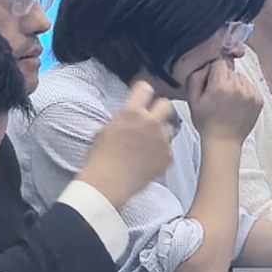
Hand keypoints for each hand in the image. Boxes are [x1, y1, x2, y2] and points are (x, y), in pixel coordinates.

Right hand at [82, 80, 182, 206]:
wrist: (108, 183)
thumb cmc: (101, 158)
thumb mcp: (106, 130)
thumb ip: (123, 119)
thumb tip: (129, 118)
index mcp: (132, 113)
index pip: (145, 88)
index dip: (143, 90)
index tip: (143, 94)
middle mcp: (151, 123)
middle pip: (166, 104)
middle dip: (160, 109)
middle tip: (153, 117)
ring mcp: (162, 141)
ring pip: (170, 128)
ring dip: (162, 132)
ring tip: (150, 144)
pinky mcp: (168, 157)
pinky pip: (169, 149)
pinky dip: (162, 153)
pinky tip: (150, 160)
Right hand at [180, 47, 267, 149]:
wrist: (224, 141)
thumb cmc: (207, 123)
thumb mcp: (192, 98)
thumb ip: (198, 75)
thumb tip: (208, 63)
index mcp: (221, 85)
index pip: (220, 61)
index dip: (214, 70)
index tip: (212, 79)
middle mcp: (238, 87)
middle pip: (231, 69)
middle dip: (223, 78)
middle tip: (218, 94)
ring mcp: (251, 93)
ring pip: (241, 77)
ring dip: (235, 85)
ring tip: (228, 101)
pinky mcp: (259, 99)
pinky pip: (250, 86)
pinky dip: (244, 92)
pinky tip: (237, 105)